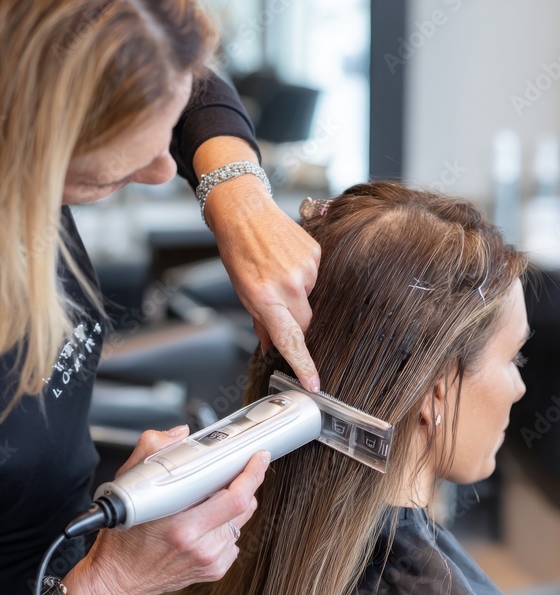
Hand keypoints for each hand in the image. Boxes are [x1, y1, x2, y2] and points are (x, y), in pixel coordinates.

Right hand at [65, 426, 269, 594]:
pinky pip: (233, 539)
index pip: (236, 497)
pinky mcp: (215, 570)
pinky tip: (202, 527)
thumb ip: (151, 451)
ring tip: (203, 506)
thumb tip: (179, 434)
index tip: (258, 458)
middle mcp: (201, 547)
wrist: (118, 580)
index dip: (252, 474)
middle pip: (245, 507)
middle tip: (229, 474)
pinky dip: (224, 528)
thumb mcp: (127, 487)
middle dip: (243, 485)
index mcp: (182, 527)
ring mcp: (210, 561)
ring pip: (241, 521)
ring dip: (230, 507)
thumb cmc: (122, 538)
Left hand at [206, 180, 321, 391]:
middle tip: (278, 305)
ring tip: (277, 272)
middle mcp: (289, 284)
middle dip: (293, 321)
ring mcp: (305, 268)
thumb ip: (261, 321)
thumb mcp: (242, 291)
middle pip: (305, 322)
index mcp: (265, 297)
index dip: (303, 364)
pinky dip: (302, 276)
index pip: (291, 339)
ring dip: (297, 294)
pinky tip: (286, 261)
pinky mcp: (316, 254)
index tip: (313, 383)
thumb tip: (273, 346)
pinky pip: (315, 278)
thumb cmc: (238, 251)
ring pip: (310, 299)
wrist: (245, 211)